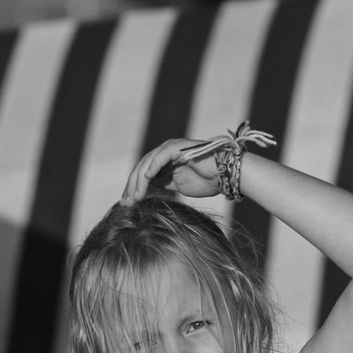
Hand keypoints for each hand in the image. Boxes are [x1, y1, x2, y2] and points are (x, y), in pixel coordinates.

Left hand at [121, 126, 273, 205]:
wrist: (227, 175)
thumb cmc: (208, 181)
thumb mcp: (178, 186)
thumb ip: (162, 185)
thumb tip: (143, 194)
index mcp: (164, 162)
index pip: (142, 174)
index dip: (133, 189)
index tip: (126, 205)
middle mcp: (164, 153)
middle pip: (141, 168)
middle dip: (131, 187)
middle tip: (126, 204)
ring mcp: (170, 148)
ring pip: (147, 163)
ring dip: (139, 181)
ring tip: (135, 197)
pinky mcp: (177, 148)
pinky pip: (160, 157)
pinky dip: (152, 167)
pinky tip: (146, 179)